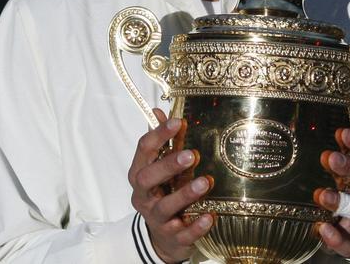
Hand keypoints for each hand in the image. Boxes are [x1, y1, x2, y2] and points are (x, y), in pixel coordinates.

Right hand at [128, 108, 213, 262]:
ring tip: (205, 182)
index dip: (159, 135)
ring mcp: (156, 218)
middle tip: (190, 155)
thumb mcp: (158, 168)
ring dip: (185, 194)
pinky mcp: (172, 237)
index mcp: (139, 174)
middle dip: (167, 166)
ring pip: (165, 207)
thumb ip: (160, 143)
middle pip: (148, 179)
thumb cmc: (161, 195)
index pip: (144, 150)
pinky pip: (183, 233)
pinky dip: (196, 226)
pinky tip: (210, 216)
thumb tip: (158, 111)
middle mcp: (143, 195)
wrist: (162, 238)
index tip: (178, 121)